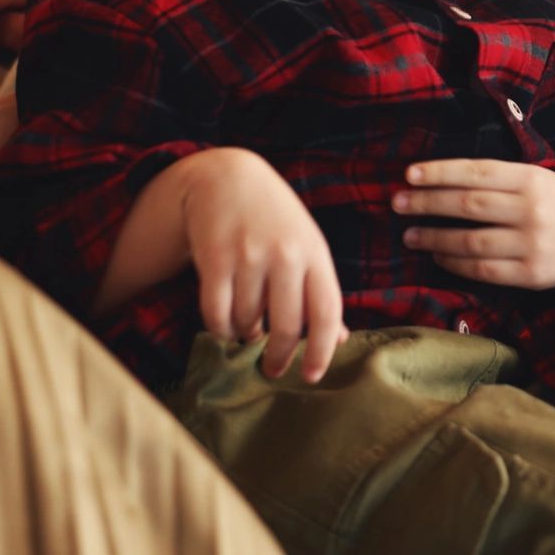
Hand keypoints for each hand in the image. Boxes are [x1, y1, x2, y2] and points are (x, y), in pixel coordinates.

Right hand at [181, 149, 345, 382]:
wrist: (227, 177)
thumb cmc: (275, 220)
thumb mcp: (307, 247)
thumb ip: (320, 291)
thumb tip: (340, 340)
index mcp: (315, 253)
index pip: (326, 312)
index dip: (322, 351)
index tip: (311, 377)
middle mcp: (285, 254)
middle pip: (287, 326)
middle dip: (280, 357)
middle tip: (273, 369)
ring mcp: (249, 255)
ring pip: (248, 321)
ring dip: (246, 335)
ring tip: (247, 329)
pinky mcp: (214, 257)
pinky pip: (217, 312)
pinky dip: (220, 328)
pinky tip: (225, 325)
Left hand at [394, 158, 554, 290]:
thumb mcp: (535, 178)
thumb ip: (496, 178)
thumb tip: (437, 180)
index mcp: (530, 178)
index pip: (476, 172)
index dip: (440, 172)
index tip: (409, 174)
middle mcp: (531, 210)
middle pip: (468, 205)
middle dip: (427, 204)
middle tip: (397, 203)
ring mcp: (532, 244)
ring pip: (471, 241)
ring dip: (434, 237)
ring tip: (410, 234)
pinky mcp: (531, 275)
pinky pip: (483, 270)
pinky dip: (454, 263)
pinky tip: (437, 255)